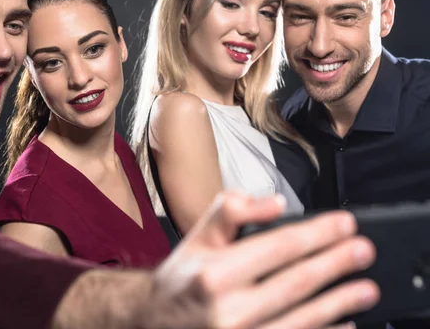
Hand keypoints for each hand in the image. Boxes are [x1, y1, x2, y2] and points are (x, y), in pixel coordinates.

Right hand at [143, 190, 378, 328]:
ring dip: (340, 302)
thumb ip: (232, 210)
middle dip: (337, 264)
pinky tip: (344, 322)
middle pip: (297, 282)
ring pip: (303, 318)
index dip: (318, 234)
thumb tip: (276, 203)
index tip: (345, 224)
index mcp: (214, 273)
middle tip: (363, 251)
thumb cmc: (182, 278)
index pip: (279, 247)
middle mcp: (227, 310)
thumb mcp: (199, 236)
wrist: (155, 321)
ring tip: (365, 289)